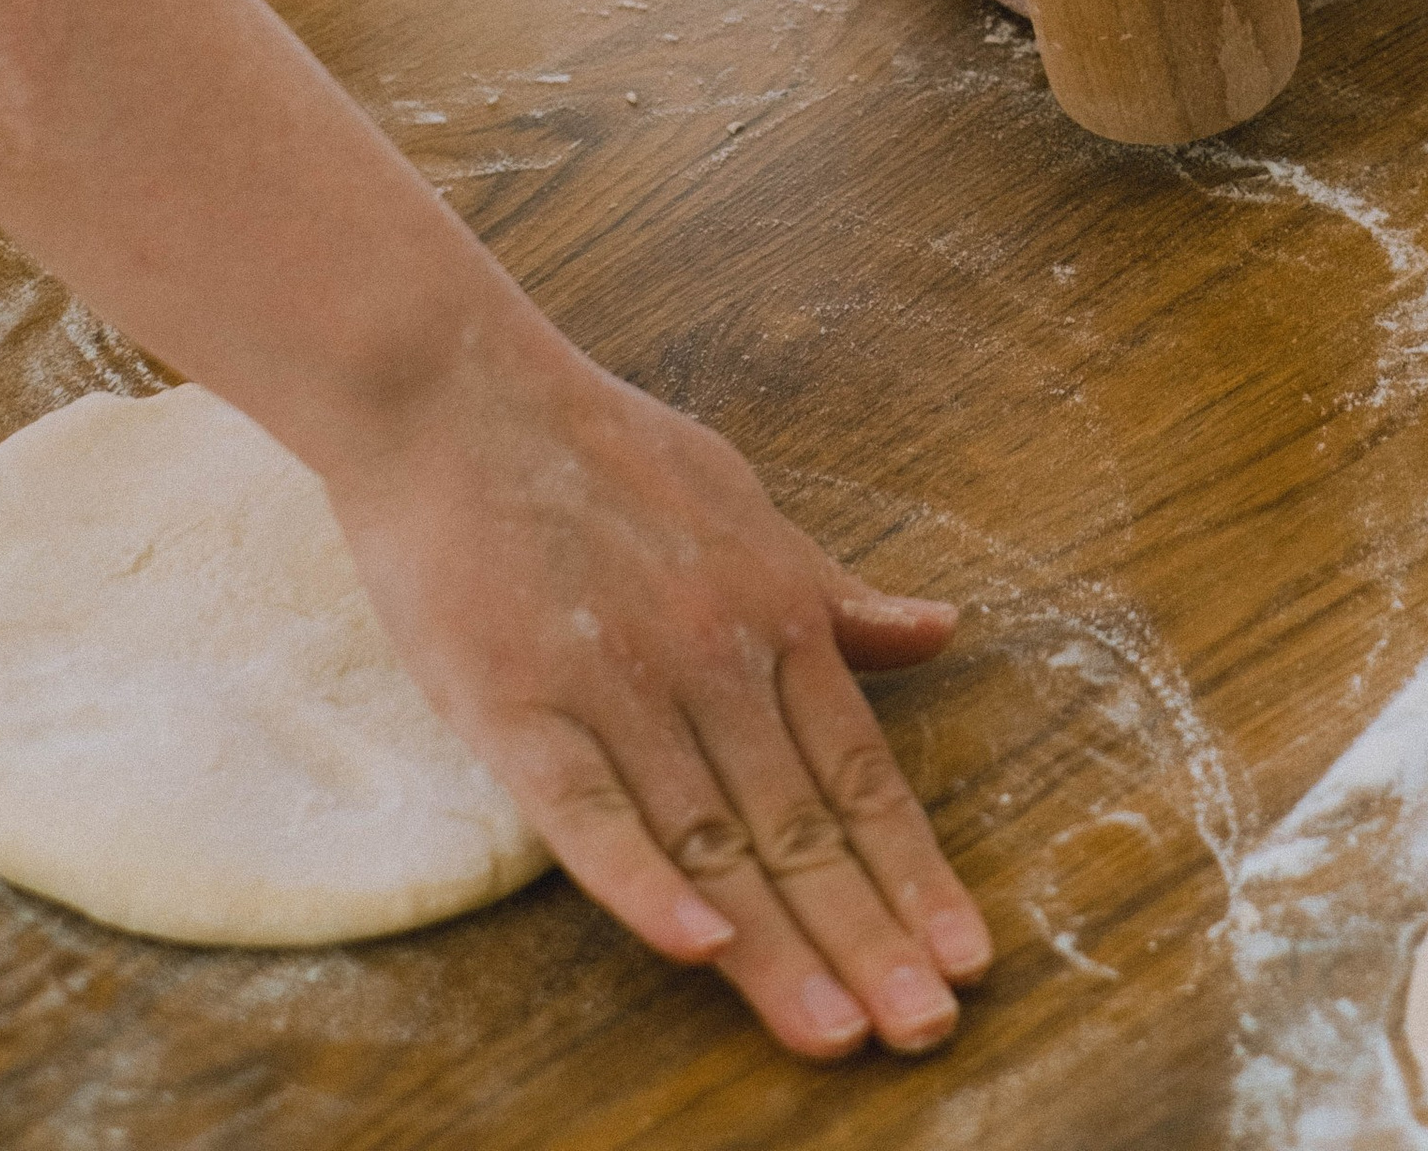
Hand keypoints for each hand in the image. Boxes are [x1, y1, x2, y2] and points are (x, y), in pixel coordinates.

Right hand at [322, 322, 992, 1059]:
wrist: (458, 392)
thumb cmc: (601, 447)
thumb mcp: (744, 505)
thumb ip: (833, 592)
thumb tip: (939, 630)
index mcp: (773, 611)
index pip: (858, 772)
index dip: (914, 870)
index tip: (969, 957)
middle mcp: (713, 657)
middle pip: (800, 826)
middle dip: (870, 936)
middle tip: (929, 1029)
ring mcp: (617, 685)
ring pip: (712, 840)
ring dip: (779, 946)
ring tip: (839, 1034)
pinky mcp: (516, 705)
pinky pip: (589, 813)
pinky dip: (644, 883)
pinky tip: (698, 947)